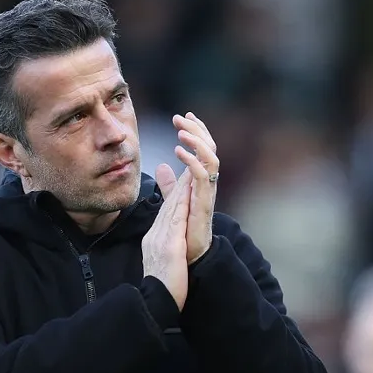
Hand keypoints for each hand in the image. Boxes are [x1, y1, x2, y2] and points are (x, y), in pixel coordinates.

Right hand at [141, 164, 191, 309]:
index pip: (165, 214)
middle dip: (178, 185)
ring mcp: (160, 240)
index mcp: (153, 241)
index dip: (174, 195)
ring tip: (189, 170)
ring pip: (171, 208)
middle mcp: (154, 237)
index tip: (183, 179)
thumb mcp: (162, 265)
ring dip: (181, 188)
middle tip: (188, 164)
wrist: (155, 303)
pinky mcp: (169, 246)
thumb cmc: (161, 289)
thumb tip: (169, 246)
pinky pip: (175, 220)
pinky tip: (188, 191)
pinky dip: (181, 203)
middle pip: (167, 206)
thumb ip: (165, 251)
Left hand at [172, 112, 218, 263]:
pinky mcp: (204, 203)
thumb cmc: (185, 230)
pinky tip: (179, 152)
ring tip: (181, 133)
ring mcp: (207, 192)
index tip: (183, 116)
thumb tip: (161, 166)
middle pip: (210, 148)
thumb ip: (169, 184)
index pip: (203, 148)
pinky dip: (192, 161)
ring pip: (211, 158)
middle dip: (196, 130)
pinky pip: (203, 177)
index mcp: (201, 179)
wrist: (189, 255)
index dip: (196, 130)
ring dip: (197, 142)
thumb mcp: (174, 200)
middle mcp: (208, 183)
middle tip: (180, 118)